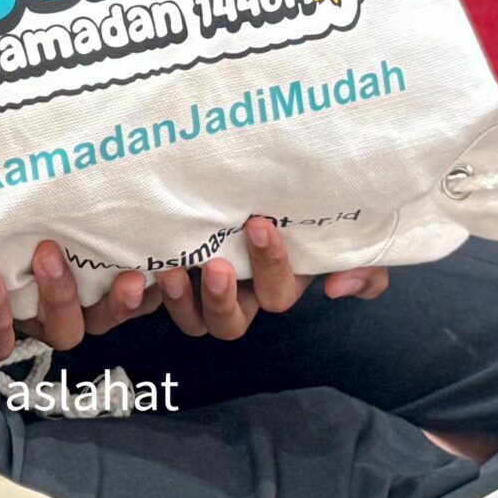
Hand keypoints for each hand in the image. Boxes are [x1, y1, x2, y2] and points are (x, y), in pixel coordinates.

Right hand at [0, 219, 388, 356]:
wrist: (157, 155)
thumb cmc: (44, 186)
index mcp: (42, 288)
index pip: (8, 331)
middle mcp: (108, 296)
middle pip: (89, 326)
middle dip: (77, 296)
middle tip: (66, 252)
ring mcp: (171, 283)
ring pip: (177, 317)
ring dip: (186, 295)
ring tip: (186, 255)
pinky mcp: (233, 267)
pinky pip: (253, 293)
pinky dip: (263, 273)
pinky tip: (259, 232)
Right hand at [0, 227, 170, 361]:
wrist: (15, 178)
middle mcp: (35, 311)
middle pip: (50, 332)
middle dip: (49, 298)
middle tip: (44, 252)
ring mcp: (79, 298)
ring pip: (98, 322)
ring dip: (112, 305)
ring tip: (123, 273)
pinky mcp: (115, 276)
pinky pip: (139, 301)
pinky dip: (151, 293)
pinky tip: (158, 270)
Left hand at [146, 216, 389, 339]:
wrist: (252, 174)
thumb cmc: (295, 205)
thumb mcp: (340, 229)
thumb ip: (362, 263)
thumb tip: (338, 288)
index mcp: (276, 282)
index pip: (278, 294)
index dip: (272, 268)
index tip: (260, 224)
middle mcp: (239, 292)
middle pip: (230, 323)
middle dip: (221, 300)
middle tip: (215, 265)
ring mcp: (200, 286)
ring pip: (191, 320)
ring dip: (181, 303)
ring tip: (172, 271)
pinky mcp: (166, 272)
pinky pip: (151, 301)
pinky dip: (142, 296)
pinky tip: (135, 274)